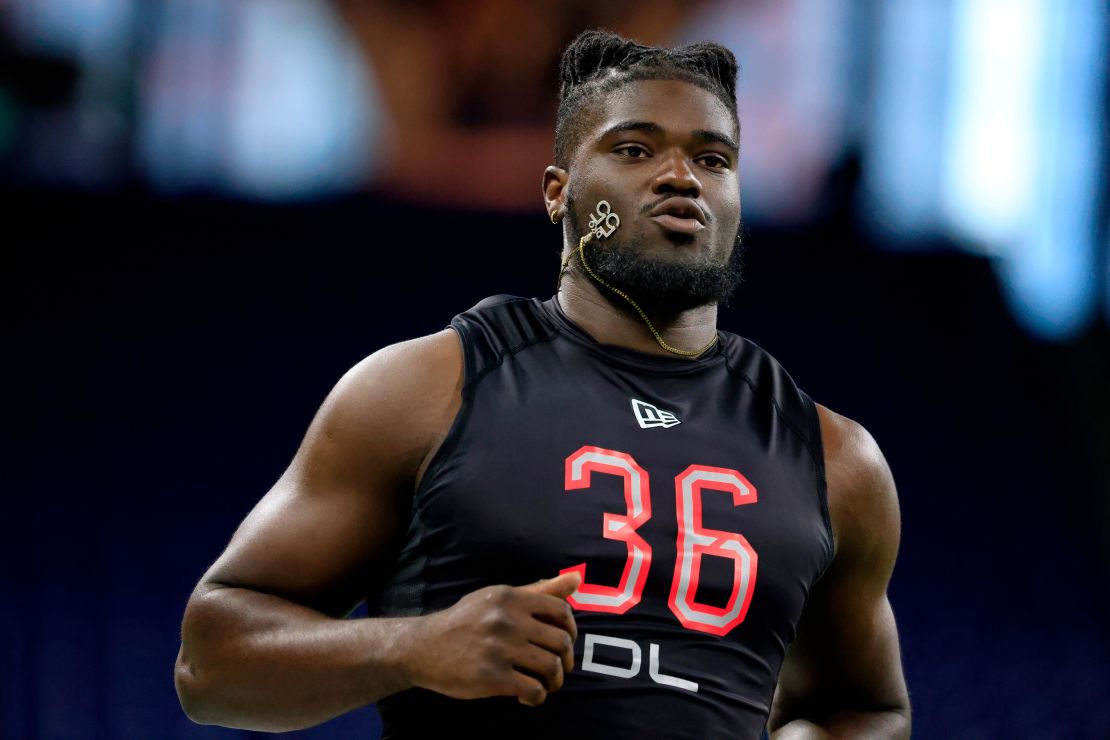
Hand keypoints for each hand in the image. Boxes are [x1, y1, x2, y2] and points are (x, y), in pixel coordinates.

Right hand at [406, 572, 580, 705]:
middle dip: (566, 660)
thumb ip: (537, 590)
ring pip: (552, 667)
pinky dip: (537, 697)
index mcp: (511, 598)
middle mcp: (507, 620)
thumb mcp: (497, 598)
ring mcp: (500, 648)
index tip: (563, 642)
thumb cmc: (465, 621)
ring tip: (546, 685)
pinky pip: (533, 690)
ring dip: (555, 681)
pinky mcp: (491, 676)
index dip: (571, 630)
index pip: (562, 611)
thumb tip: (577, 579)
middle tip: (557, 669)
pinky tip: (526, 697)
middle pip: (561, 642)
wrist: (423, 647)